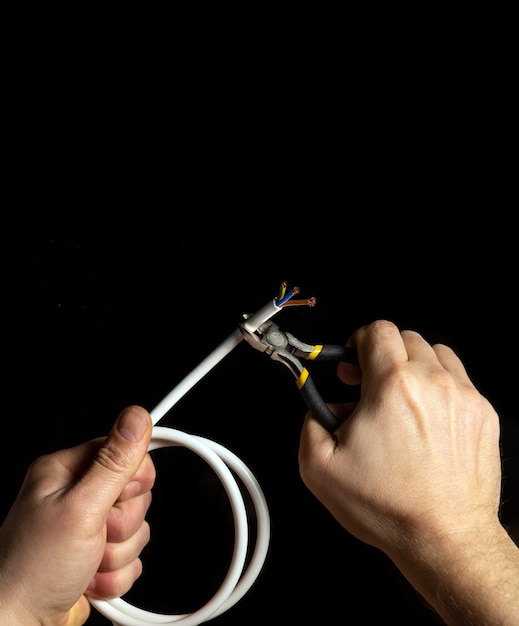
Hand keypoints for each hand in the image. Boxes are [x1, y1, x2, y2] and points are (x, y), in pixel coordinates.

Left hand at [0, 405, 154, 625]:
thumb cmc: (31, 570)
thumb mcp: (81, 508)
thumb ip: (114, 463)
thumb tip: (136, 416)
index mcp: (66, 471)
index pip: (124, 453)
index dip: (132, 478)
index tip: (119, 496)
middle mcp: (76, 496)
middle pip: (135, 495)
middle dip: (122, 525)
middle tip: (95, 536)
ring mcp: (86, 529)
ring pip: (136, 530)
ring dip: (118, 555)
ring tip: (86, 563)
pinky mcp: (94, 557)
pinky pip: (130, 559)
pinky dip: (114, 575)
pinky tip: (87, 580)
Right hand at [298, 320, 518, 623]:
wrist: (445, 538)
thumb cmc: (390, 505)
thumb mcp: (319, 467)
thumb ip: (310, 422)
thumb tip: (318, 409)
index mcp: (392, 386)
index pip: (378, 331)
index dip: (357, 340)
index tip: (350, 361)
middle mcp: (432, 383)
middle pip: (406, 339)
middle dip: (382, 355)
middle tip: (367, 383)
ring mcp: (463, 398)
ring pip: (436, 354)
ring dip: (413, 366)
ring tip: (400, 396)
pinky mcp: (483, 415)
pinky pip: (460, 380)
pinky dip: (439, 387)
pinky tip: (425, 416)